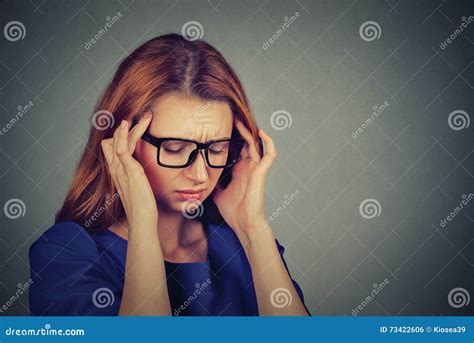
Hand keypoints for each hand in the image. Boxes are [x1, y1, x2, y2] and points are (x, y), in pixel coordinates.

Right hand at [101, 112, 157, 224]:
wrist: (142, 219)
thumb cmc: (143, 207)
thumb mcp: (139, 188)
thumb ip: (138, 177)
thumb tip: (143, 171)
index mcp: (117, 172)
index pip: (112, 148)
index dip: (119, 136)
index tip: (131, 126)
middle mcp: (115, 169)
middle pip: (112, 141)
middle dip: (124, 128)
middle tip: (138, 116)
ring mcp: (120, 169)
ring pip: (118, 140)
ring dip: (129, 126)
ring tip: (143, 114)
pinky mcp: (128, 170)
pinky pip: (121, 147)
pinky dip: (123, 133)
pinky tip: (127, 123)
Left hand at [212, 119, 276, 239]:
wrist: (243, 223)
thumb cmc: (233, 211)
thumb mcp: (217, 193)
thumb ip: (214, 183)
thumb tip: (202, 179)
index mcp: (239, 170)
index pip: (236, 148)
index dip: (230, 137)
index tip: (219, 127)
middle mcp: (248, 167)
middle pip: (245, 142)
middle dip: (238, 130)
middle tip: (228, 116)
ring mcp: (255, 169)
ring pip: (255, 144)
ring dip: (249, 132)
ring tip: (239, 119)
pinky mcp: (261, 172)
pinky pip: (269, 154)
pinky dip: (268, 143)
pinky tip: (261, 132)